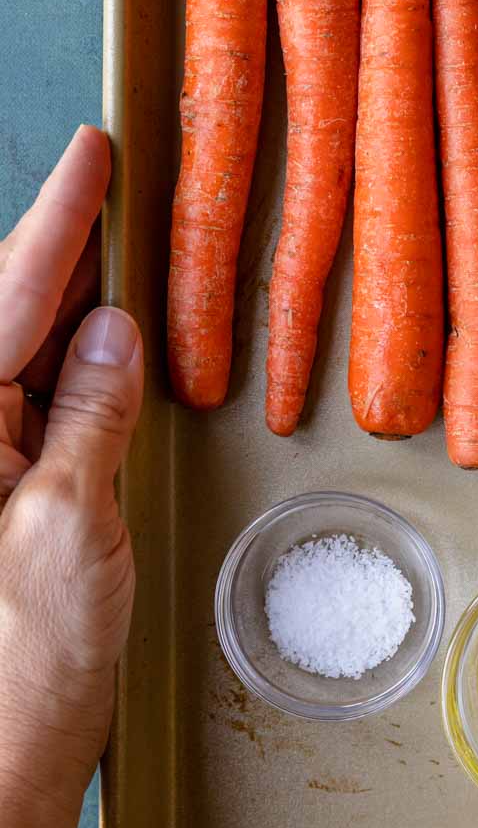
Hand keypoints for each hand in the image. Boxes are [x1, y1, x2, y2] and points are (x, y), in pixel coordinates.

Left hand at [0, 126, 142, 822]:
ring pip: (14, 353)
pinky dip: (68, 366)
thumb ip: (88, 415)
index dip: (58, 219)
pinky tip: (101, 347)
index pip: (7, 294)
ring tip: (116, 256)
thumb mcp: (71, 526)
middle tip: (113, 191)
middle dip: (58, 249)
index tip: (92, 155)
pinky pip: (26, 403)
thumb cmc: (20, 672)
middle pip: (2, 313)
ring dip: (66, 306)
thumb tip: (112, 333)